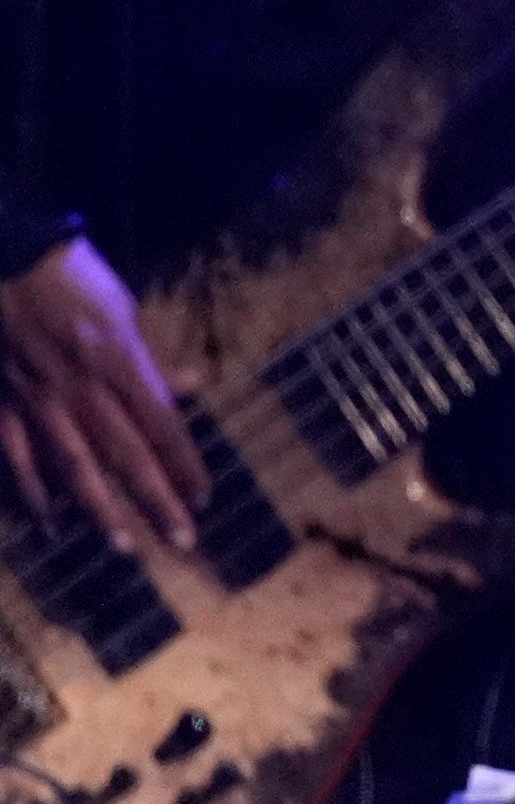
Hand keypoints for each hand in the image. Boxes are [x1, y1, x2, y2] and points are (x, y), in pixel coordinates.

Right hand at [0, 237, 205, 556]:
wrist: (5, 258)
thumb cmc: (71, 280)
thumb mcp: (123, 310)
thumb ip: (150, 359)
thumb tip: (187, 387)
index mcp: (119, 360)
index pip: (162, 424)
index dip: (185, 463)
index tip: (205, 496)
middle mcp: (82, 386)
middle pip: (127, 452)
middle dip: (156, 498)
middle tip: (181, 539)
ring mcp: (38, 398)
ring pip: (72, 464)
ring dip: (99, 508)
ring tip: (122, 546)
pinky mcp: (3, 404)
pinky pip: (19, 457)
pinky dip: (32, 493)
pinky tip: (47, 523)